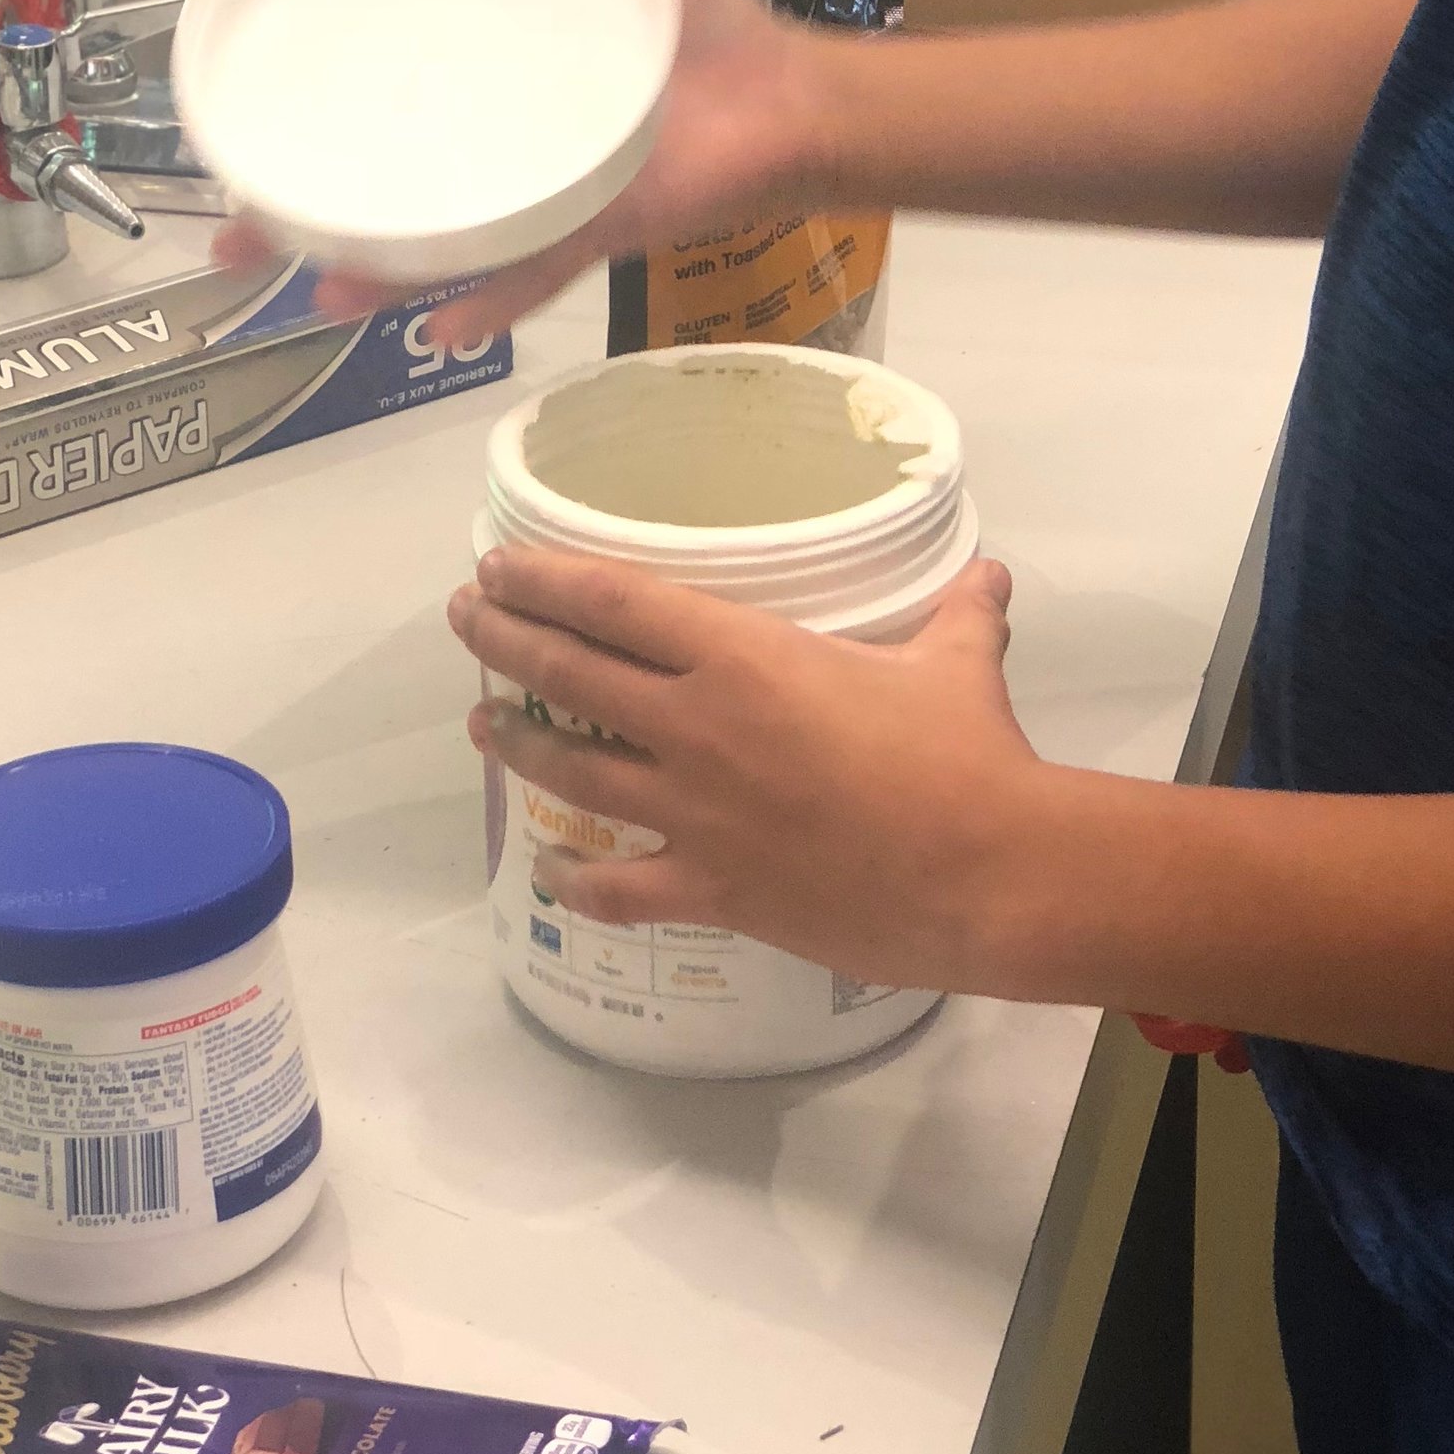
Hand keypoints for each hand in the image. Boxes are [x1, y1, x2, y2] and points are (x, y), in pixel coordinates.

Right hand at [213, 0, 844, 344]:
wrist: (792, 93)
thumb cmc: (705, 24)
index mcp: (492, 91)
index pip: (379, 108)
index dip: (304, 129)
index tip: (236, 141)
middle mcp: (504, 155)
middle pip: (384, 198)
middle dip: (307, 227)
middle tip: (240, 241)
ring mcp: (548, 199)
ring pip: (440, 252)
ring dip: (378, 279)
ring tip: (323, 293)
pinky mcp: (600, 228)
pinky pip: (534, 274)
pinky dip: (492, 303)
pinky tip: (441, 327)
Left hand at [450, 546, 1049, 998]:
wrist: (985, 874)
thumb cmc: (965, 755)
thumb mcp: (958, 664)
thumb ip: (958, 614)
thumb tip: (986, 577)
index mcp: (744, 655)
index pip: (615, 602)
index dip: (545, 579)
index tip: (499, 565)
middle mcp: (697, 726)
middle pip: (571, 673)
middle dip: (505, 640)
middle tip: (466, 618)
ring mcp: (693, 813)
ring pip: (575, 771)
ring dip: (519, 741)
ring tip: (479, 722)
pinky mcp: (709, 889)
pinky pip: (618, 886)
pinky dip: (575, 877)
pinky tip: (548, 866)